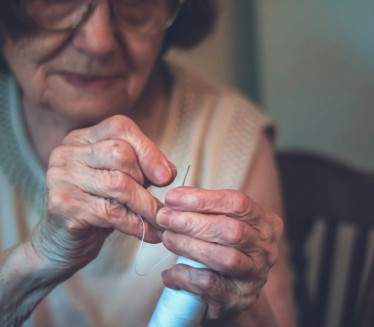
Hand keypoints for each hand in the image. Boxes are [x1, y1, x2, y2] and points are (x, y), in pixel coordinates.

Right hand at [32, 115, 174, 271]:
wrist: (65, 241)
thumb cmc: (97, 207)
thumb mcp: (121, 181)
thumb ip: (143, 170)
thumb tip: (169, 171)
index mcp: (82, 139)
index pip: (120, 128)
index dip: (148, 150)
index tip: (166, 176)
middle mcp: (67, 153)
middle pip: (120, 153)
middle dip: (145, 180)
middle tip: (155, 202)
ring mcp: (61, 178)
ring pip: (118, 184)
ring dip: (146, 206)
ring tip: (160, 220)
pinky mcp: (62, 205)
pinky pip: (110, 212)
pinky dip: (136, 224)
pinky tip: (149, 232)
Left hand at [156, 186, 282, 320]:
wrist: (233, 292)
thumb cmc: (224, 248)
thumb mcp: (223, 223)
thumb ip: (205, 210)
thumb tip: (172, 201)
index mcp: (266, 223)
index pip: (238, 203)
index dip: (203, 199)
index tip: (173, 197)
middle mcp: (266, 249)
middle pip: (232, 231)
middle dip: (192, 222)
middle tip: (164, 217)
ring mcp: (255, 276)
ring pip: (224, 258)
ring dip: (189, 245)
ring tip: (167, 238)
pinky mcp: (239, 299)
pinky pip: (211, 285)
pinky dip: (186, 276)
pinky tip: (170, 272)